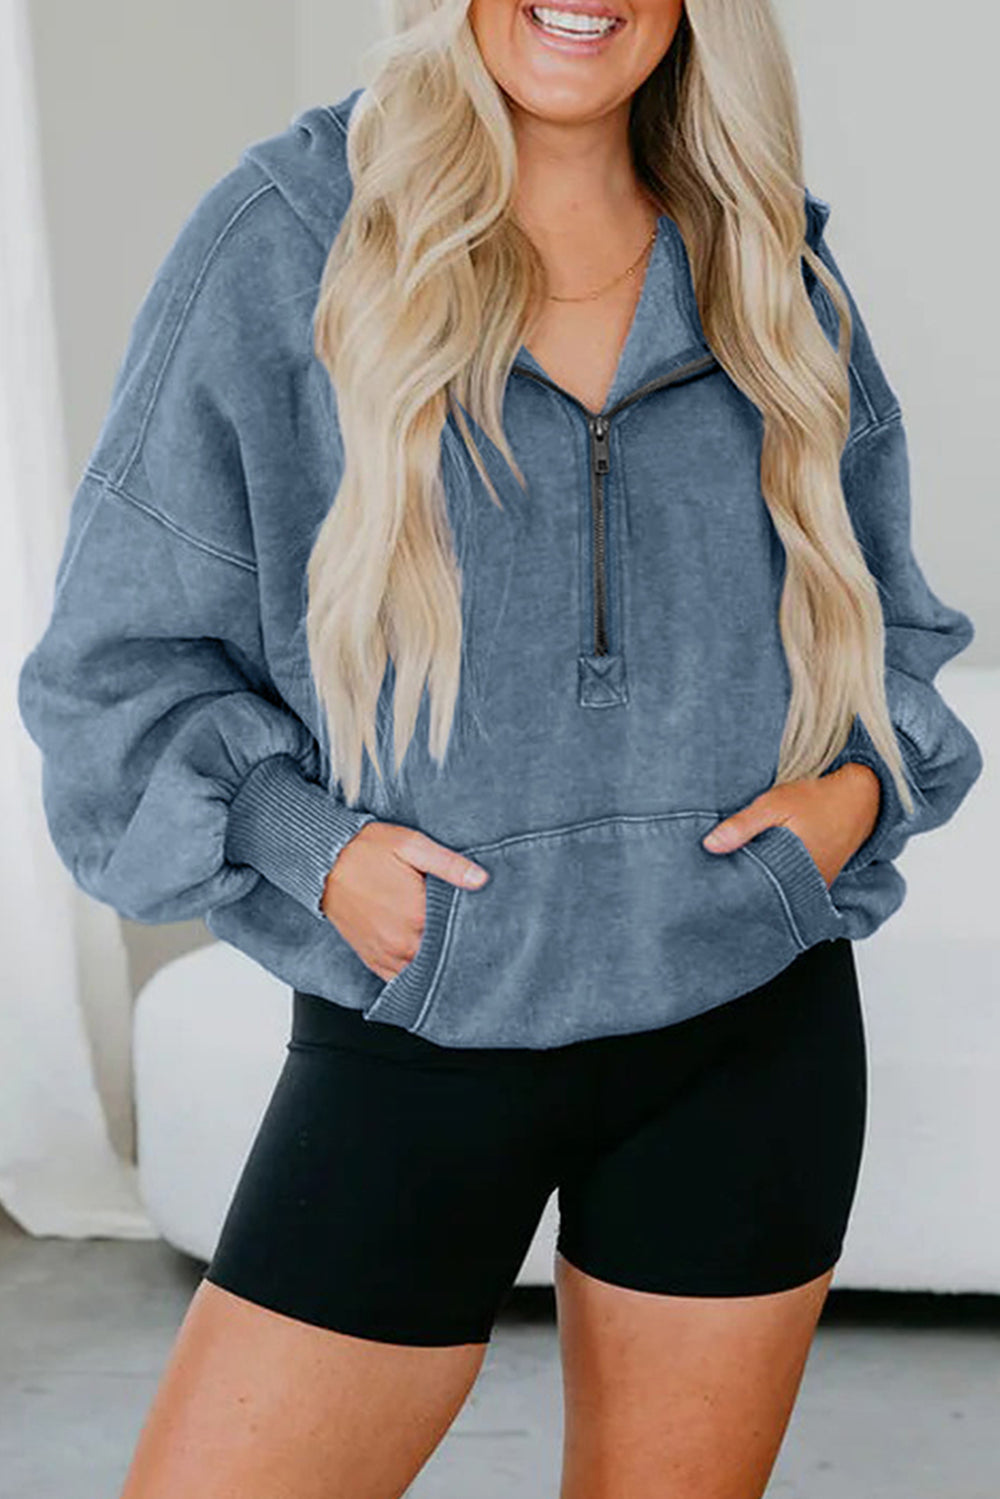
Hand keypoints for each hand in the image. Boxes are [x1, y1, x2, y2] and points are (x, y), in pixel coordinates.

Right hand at [320, 822, 490, 981]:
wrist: (323, 862)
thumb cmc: (367, 850)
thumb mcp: (411, 846)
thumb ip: (449, 865)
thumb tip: (482, 880)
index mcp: (418, 916)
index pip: (459, 932)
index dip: (474, 924)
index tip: (484, 918)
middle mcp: (403, 943)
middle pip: (444, 955)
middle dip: (456, 944)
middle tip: (470, 931)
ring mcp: (386, 955)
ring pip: (424, 971)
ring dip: (436, 961)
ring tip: (448, 945)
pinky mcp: (373, 959)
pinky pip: (400, 979)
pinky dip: (414, 972)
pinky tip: (424, 959)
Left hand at [701, 762, 880, 887]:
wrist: (860, 797)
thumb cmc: (819, 799)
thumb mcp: (774, 804)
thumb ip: (743, 825)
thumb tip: (710, 844)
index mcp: (794, 869)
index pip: (755, 890)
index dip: (734, 887)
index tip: (716, 884)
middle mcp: (808, 884)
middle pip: (767, 895)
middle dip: (746, 888)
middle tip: (723, 883)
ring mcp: (818, 885)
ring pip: (782, 891)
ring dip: (764, 884)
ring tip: (741, 877)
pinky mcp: (822, 880)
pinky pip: (796, 886)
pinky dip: (781, 880)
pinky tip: (768, 870)